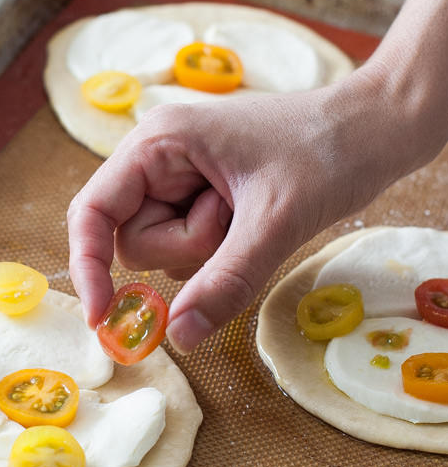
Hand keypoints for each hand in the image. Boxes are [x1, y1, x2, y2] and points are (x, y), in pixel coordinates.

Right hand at [68, 68, 403, 353]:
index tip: (103, 317)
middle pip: (134, 240)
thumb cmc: (328, 153)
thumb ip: (225, 280)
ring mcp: (183, 179)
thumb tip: (178, 337)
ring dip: (211, 251)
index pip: (93, 211)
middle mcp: (161, 159)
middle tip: (239, 222)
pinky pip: (193, 247)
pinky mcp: (205, 197)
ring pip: (166, 250)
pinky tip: (256, 219)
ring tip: (256, 214)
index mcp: (159, 143)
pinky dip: (223, 249)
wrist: (378, 128)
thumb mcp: (276, 221)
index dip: (88, 264)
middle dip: (187, 249)